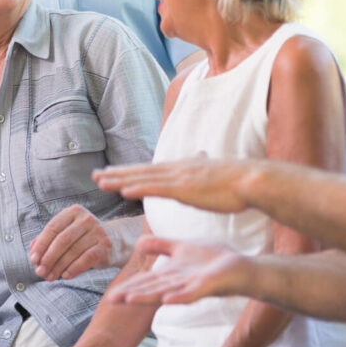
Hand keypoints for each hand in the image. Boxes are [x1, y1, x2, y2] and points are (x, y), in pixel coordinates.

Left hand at [29, 205, 111, 280]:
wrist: (114, 241)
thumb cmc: (83, 238)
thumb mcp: (66, 233)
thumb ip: (48, 240)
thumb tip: (32, 251)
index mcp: (73, 212)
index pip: (52, 228)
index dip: (41, 245)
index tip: (33, 259)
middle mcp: (86, 219)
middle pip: (62, 240)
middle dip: (48, 258)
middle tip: (40, 272)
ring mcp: (98, 232)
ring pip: (73, 251)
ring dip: (58, 267)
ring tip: (49, 277)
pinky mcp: (105, 246)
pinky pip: (86, 259)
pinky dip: (73, 269)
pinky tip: (65, 276)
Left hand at [93, 156, 260, 213]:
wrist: (251, 179)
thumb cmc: (236, 181)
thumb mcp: (214, 171)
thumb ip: (203, 165)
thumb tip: (200, 155)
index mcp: (181, 169)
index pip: (150, 170)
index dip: (129, 171)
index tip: (112, 173)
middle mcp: (175, 170)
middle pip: (140, 172)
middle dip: (116, 174)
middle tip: (94, 176)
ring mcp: (178, 178)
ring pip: (142, 179)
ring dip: (120, 181)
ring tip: (100, 183)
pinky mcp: (184, 189)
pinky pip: (156, 189)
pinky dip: (139, 188)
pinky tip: (124, 191)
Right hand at [107, 236, 254, 305]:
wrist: (242, 268)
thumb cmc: (214, 260)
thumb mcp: (181, 248)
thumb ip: (161, 246)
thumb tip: (138, 243)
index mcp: (172, 275)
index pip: (146, 281)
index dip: (129, 286)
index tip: (111, 294)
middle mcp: (178, 284)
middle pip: (152, 289)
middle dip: (133, 294)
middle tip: (112, 300)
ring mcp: (192, 286)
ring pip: (166, 292)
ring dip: (149, 297)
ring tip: (130, 299)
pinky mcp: (207, 287)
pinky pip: (192, 293)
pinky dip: (179, 297)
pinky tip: (167, 300)